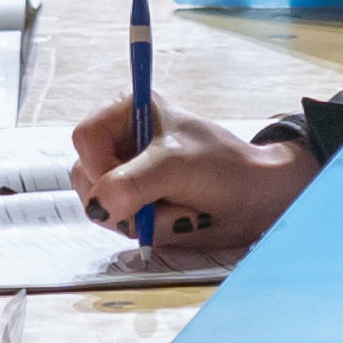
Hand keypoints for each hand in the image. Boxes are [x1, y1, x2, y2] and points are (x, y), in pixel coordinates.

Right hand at [66, 94, 317, 250]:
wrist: (257, 199)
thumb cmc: (223, 167)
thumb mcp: (177, 167)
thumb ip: (135, 183)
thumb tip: (99, 204)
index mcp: (128, 113)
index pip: (85, 137)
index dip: (100, 165)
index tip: (127, 187)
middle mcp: (122, 143)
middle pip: (88, 177)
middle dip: (126, 199)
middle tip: (163, 199)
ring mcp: (128, 177)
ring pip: (102, 207)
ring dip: (141, 218)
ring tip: (180, 208)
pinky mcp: (137, 207)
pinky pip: (122, 225)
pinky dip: (150, 229)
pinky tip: (179, 218)